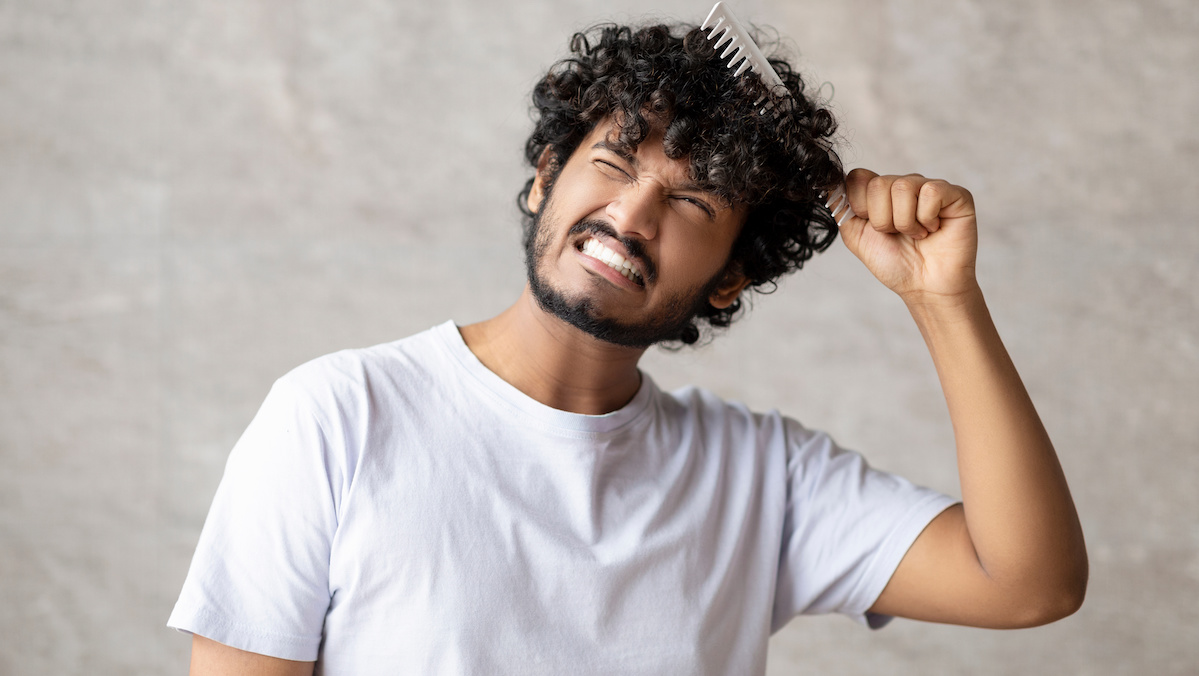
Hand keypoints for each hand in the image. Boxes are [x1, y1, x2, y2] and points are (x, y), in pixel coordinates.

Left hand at [838, 169, 978, 305]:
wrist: (925, 286)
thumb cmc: (895, 264)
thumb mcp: (857, 237)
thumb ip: (842, 210)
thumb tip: (828, 183)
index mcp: (880, 193)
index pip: (857, 177)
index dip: (861, 206)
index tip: (873, 228)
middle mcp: (904, 185)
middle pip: (878, 184)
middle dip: (883, 220)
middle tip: (898, 235)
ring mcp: (929, 187)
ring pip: (902, 187)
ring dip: (905, 222)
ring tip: (917, 235)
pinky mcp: (955, 194)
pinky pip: (931, 191)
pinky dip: (927, 218)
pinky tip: (934, 229)